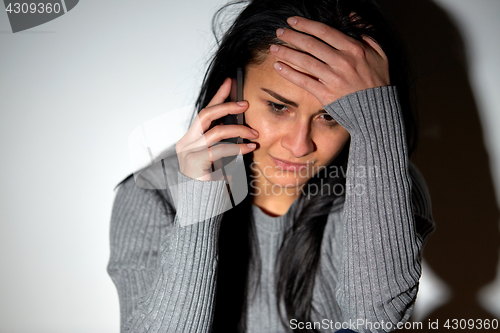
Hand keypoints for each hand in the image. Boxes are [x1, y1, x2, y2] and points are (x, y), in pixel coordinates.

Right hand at [175, 78, 257, 180]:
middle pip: (205, 115)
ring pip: (216, 131)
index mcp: (190, 140)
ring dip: (239, 130)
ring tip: (255, 134)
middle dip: (227, 105)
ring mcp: (188, 153)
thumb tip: (241, 127)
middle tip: (245, 104)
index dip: (217, 97)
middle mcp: (185, 143)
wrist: (201, 209)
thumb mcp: (218, 160)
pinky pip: (220, 149)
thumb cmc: (211, 186)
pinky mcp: (195, 163)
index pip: (204, 113)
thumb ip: (223, 144)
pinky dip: (237, 147)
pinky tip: (249, 149)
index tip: (230, 82)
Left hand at [269, 16, 389, 105]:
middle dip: (292, 36)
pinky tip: (278, 67)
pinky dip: (289, 73)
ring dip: (286, 53)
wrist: (377, 109)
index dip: (305, 24)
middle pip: (310, 44)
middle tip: (279, 32)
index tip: (293, 21)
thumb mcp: (379, 54)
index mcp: (353, 48)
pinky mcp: (325, 94)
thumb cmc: (378, 81)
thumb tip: (353, 17)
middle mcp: (341, 61)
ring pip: (304, 61)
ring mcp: (332, 78)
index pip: (324, 31)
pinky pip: (303, 81)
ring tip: (274, 48)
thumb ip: (366, 35)